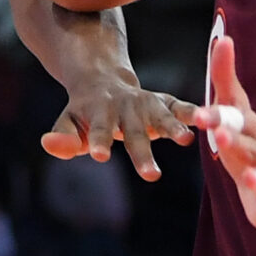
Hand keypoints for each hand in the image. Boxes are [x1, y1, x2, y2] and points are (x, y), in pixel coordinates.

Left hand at [43, 64, 196, 181]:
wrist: (103, 78)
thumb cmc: (85, 112)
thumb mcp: (69, 122)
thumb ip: (63, 137)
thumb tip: (47, 143)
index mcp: (99, 111)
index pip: (98, 129)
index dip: (98, 141)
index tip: (100, 156)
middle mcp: (124, 106)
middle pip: (133, 131)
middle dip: (142, 152)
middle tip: (152, 177)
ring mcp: (146, 102)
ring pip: (161, 116)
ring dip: (174, 127)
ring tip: (185, 141)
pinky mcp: (164, 101)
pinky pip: (181, 107)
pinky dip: (193, 113)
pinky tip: (208, 121)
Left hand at [193, 34, 255, 229]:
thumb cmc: (250, 135)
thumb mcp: (236, 108)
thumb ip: (225, 76)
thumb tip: (222, 37)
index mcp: (253, 127)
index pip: (234, 118)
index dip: (217, 117)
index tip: (199, 114)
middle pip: (251, 145)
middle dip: (237, 142)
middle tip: (221, 137)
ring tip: (248, 177)